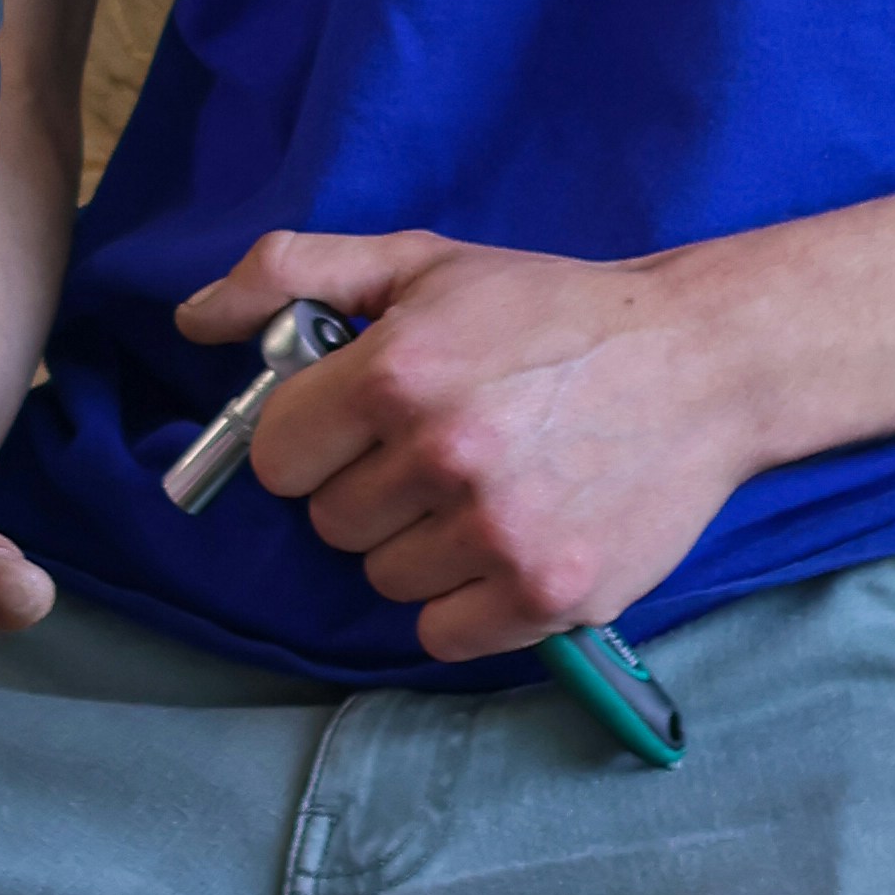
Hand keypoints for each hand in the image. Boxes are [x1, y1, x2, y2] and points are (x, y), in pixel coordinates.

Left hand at [172, 227, 756, 666]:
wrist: (702, 363)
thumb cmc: (552, 310)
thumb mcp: (422, 263)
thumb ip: (293, 274)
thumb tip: (192, 319)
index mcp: (399, 370)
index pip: (277, 455)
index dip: (312, 439)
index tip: (359, 422)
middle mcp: (443, 456)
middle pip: (328, 522)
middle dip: (367, 486)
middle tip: (438, 447)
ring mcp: (497, 533)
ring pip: (381, 577)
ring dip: (415, 544)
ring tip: (481, 488)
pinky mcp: (547, 594)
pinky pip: (440, 631)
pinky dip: (462, 599)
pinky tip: (506, 539)